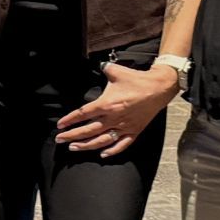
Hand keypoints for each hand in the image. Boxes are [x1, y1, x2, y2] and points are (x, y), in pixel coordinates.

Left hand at [55, 62, 179, 157]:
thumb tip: (98, 65)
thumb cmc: (137, 80)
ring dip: (86, 145)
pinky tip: (102, 154)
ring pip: (102, 140)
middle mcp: (113, 118)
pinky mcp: (134, 131)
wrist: (159, 87)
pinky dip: (112, 150)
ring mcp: (124, 126)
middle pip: (88, 130)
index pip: (83, 114)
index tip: (60, 125)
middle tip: (60, 139)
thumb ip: (104, 69)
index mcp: (107, 104)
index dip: (70, 120)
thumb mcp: (117, 72)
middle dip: (72, 136)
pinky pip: (122, 144)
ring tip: (74, 147)